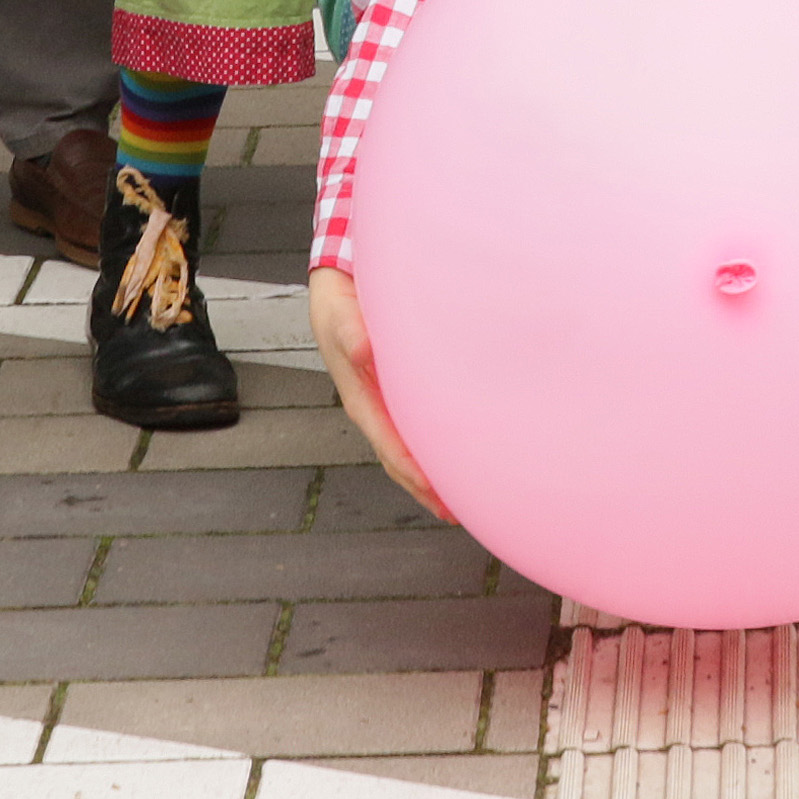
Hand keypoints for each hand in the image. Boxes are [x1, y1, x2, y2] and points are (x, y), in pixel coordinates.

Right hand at [306, 266, 450, 519]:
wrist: (337, 287)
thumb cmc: (339, 302)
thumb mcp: (339, 314)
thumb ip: (352, 332)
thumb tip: (365, 351)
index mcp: (360, 398)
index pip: (388, 442)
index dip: (410, 469)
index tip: (434, 489)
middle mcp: (373, 408)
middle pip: (399, 459)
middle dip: (424, 487)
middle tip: (456, 511)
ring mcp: (384, 403)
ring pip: (408, 448)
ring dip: (430, 474)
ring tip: (460, 498)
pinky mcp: (396, 392)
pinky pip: (415, 427)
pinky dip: (433, 445)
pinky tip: (456, 452)